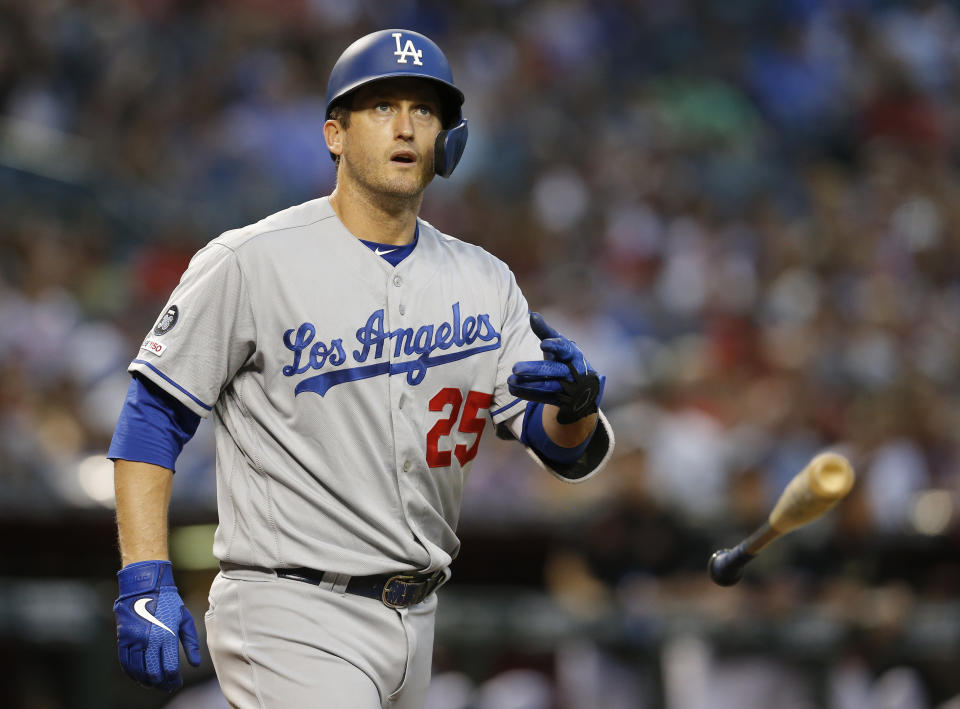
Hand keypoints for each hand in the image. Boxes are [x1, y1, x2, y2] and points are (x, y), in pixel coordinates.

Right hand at [114, 560, 201, 691]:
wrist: (144, 585)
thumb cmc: (168, 601)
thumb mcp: (184, 618)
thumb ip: (190, 642)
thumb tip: (195, 663)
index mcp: (166, 635)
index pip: (169, 667)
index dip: (173, 679)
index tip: (177, 682)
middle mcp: (149, 640)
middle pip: (153, 673)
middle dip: (161, 683)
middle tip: (166, 686)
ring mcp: (134, 640)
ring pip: (138, 671)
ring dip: (146, 681)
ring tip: (154, 683)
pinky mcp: (123, 639)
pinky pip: (126, 663)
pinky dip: (132, 674)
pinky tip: (139, 678)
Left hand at [508, 312, 604, 423]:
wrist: (582, 384)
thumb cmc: (565, 358)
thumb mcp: (558, 343)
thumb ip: (545, 331)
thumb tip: (533, 315)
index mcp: (572, 353)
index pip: (565, 349)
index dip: (555, 346)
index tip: (543, 344)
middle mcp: (573, 371)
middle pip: (554, 370)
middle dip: (535, 370)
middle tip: (515, 368)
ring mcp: (568, 388)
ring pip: (549, 387)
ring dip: (529, 384)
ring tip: (510, 380)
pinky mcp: (561, 400)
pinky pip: (544, 398)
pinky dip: (528, 394)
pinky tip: (513, 389)